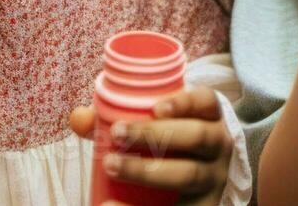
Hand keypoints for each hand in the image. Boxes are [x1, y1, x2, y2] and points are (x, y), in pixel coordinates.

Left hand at [69, 86, 232, 204]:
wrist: (200, 189)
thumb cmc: (171, 148)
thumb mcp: (157, 130)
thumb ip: (118, 119)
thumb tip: (79, 118)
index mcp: (209, 119)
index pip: (206, 101)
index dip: (184, 101)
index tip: (155, 108)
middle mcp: (219, 146)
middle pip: (196, 136)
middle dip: (156, 134)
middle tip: (117, 134)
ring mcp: (214, 179)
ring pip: (188, 174)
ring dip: (147, 169)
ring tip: (111, 166)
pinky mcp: (205, 205)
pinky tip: (110, 205)